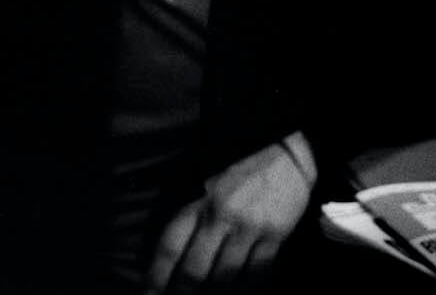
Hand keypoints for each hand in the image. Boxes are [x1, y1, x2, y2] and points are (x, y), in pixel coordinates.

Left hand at [145, 137, 315, 293]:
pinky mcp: (275, 238)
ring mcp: (249, 229)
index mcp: (198, 200)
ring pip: (226, 278)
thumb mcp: (204, 180)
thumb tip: (171, 250)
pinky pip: (257, 275)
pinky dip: (246, 290)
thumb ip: (188, 211)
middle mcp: (221, 216)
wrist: (287, 155)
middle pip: (195, 268)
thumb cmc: (239, 169)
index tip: (148, 292)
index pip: (170, 244)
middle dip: (182, 292)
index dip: (157, 273)